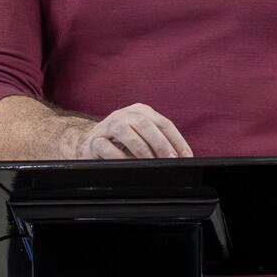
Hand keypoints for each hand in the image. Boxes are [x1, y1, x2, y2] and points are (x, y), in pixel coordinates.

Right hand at [64, 103, 191, 160]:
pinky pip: (106, 146)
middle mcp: (125, 114)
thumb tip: (181, 158)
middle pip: (146, 125)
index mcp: (141, 111)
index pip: (163, 123)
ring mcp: (108, 125)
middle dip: (161, 143)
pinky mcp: (95, 140)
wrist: (91, 144)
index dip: (176, 139)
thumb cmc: (122, 142)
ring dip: (142, 150)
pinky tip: (128, 164)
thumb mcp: (143, 137)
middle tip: (170, 159)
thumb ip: (159, 142)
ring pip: (126, 132)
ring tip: (151, 163)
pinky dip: (118, 156)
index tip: (186, 155)